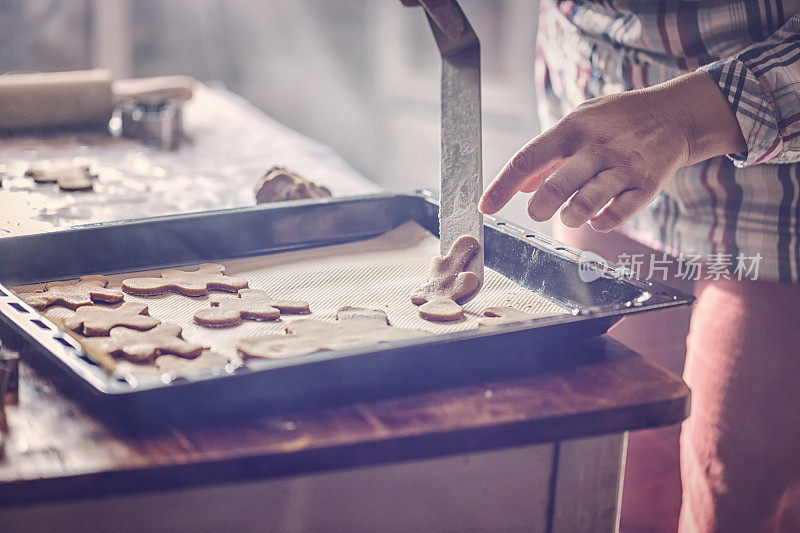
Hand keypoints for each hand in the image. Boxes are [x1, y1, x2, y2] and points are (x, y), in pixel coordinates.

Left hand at [479, 71, 745, 231]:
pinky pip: (619, 214)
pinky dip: (603, 223)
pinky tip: (598, 220)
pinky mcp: (648, 185)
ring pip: (589, 200)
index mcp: (572, 128)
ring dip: (572, 216)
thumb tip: (520, 186)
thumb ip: (548, 155)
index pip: (528, 158)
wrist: (674, 115)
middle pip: (559, 183)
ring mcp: (624, 166)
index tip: (485, 207)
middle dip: (541, 205)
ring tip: (569, 215)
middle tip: (537, 212)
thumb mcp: (579, 124)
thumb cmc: (614, 122)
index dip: (502, 185)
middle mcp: (597, 147)